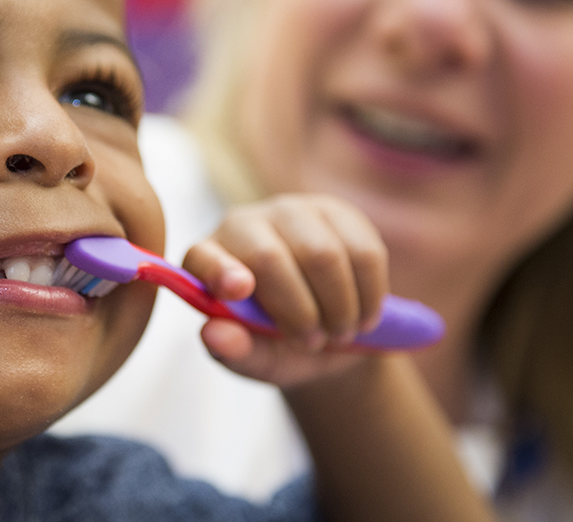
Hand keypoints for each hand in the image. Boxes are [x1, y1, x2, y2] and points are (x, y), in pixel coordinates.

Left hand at [182, 194, 387, 387]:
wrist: (326, 333)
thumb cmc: (277, 345)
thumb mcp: (257, 359)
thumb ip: (235, 351)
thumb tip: (213, 334)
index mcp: (208, 260)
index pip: (203, 257)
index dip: (219, 270)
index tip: (239, 291)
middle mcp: (242, 225)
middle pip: (270, 258)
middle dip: (299, 311)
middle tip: (313, 343)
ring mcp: (290, 212)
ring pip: (322, 254)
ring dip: (339, 306)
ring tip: (339, 332)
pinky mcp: (336, 213)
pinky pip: (363, 251)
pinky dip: (369, 294)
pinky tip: (364, 315)